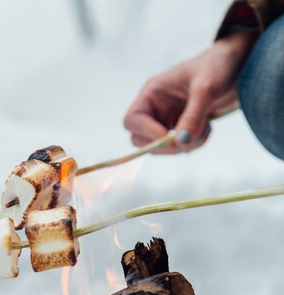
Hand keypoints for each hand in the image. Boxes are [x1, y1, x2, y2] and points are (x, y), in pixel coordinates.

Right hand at [123, 31, 255, 153]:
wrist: (240, 67)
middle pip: (140, 140)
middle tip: (187, 141)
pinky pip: (178, 148)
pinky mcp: (180, 129)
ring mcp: (167, 120)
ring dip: (182, 147)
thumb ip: (193, 116)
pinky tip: (206, 130)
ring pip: (160, 148)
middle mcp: (155, 108)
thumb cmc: (218, 67)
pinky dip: (192, 146)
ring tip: (204, 131)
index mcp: (153, 92)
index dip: (146, 132)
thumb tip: (181, 142)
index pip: (133, 120)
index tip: (170, 136)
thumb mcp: (206, 89)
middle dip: (163, 146)